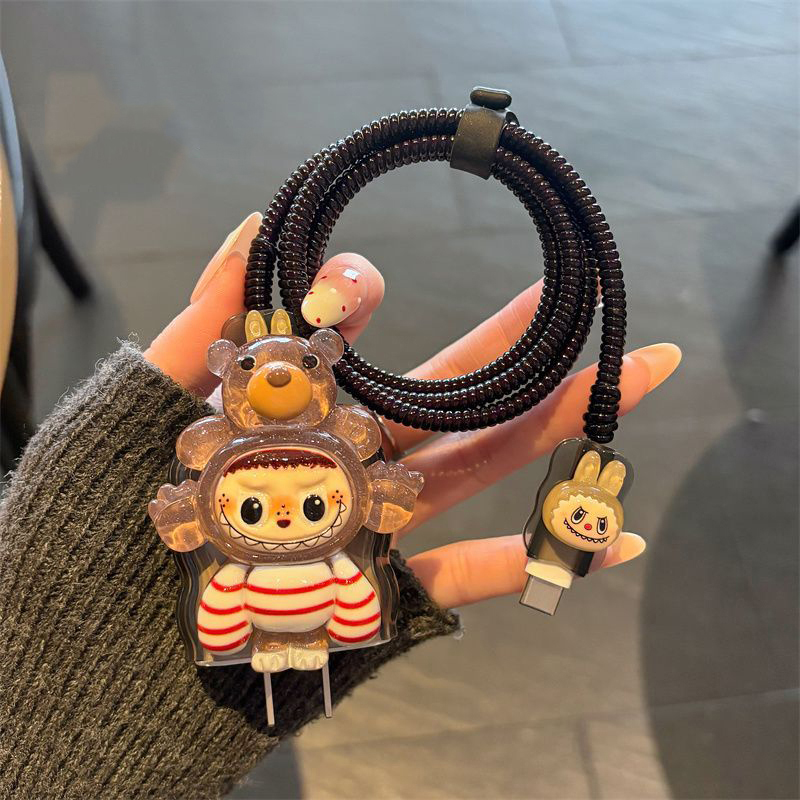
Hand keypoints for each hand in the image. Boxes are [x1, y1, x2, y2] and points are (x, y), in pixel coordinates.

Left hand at [145, 214, 680, 608]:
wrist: (96, 653)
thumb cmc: (103, 527)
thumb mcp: (143, 411)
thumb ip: (199, 326)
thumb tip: (253, 224)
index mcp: (293, 423)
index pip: (353, 353)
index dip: (368, 306)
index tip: (366, 284)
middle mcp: (344, 469)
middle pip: (443, 402)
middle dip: (514, 353)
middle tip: (575, 305)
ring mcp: (374, 530)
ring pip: (475, 470)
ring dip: (552, 431)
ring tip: (621, 384)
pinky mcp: (387, 598)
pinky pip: (470, 579)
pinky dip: (536, 561)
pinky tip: (606, 538)